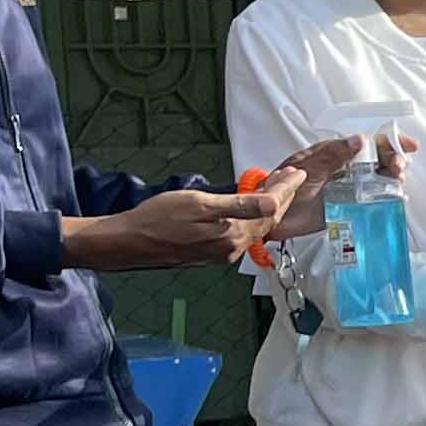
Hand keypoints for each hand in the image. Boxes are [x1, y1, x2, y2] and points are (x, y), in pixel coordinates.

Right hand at [68, 181, 287, 272]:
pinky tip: (252, 205)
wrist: (130, 241)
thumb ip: (239, 205)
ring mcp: (223, 252)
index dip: (285, 190)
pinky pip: (243, 232)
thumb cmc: (158, 218)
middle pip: (267, 220)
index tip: (296, 173)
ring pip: (256, 227)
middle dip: (282, 197)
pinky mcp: (213, 252)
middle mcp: (233, 247)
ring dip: (269, 207)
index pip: (270, 210)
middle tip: (291, 176)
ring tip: (277, 187)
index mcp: (232, 234)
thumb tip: (273, 203)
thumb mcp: (199, 203)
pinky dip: (252, 216)